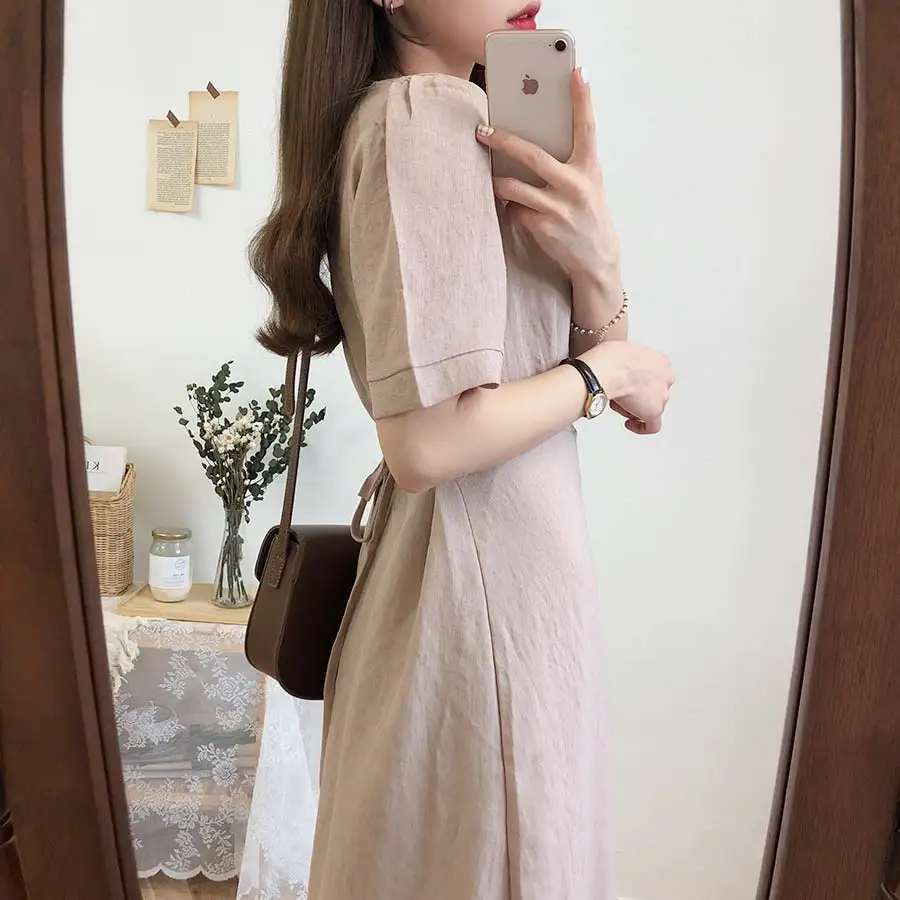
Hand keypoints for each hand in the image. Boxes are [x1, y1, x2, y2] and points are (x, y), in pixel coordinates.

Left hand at [475, 68, 619, 297]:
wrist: (596, 257)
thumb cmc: (587, 212)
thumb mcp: (588, 182)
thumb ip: (569, 160)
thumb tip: (532, 138)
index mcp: (589, 168)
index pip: (587, 127)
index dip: (583, 99)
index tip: (577, 72)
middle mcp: (575, 185)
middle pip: (533, 156)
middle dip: (504, 141)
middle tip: (483, 131)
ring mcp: (558, 208)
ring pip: (514, 187)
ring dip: (498, 182)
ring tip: (492, 178)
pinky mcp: (543, 227)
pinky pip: (515, 211)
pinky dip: (512, 209)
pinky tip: (520, 212)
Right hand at [583, 341, 674, 434]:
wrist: (608, 370)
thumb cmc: (610, 358)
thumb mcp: (623, 348)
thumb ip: (629, 360)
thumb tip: (619, 365)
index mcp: (661, 361)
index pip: (657, 375)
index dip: (642, 382)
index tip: (632, 384)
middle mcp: (666, 377)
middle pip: (656, 392)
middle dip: (640, 396)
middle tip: (624, 396)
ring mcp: (662, 395)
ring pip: (652, 407)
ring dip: (636, 408)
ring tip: (619, 404)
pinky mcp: (654, 412)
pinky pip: (652, 426)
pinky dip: (641, 427)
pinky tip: (629, 424)